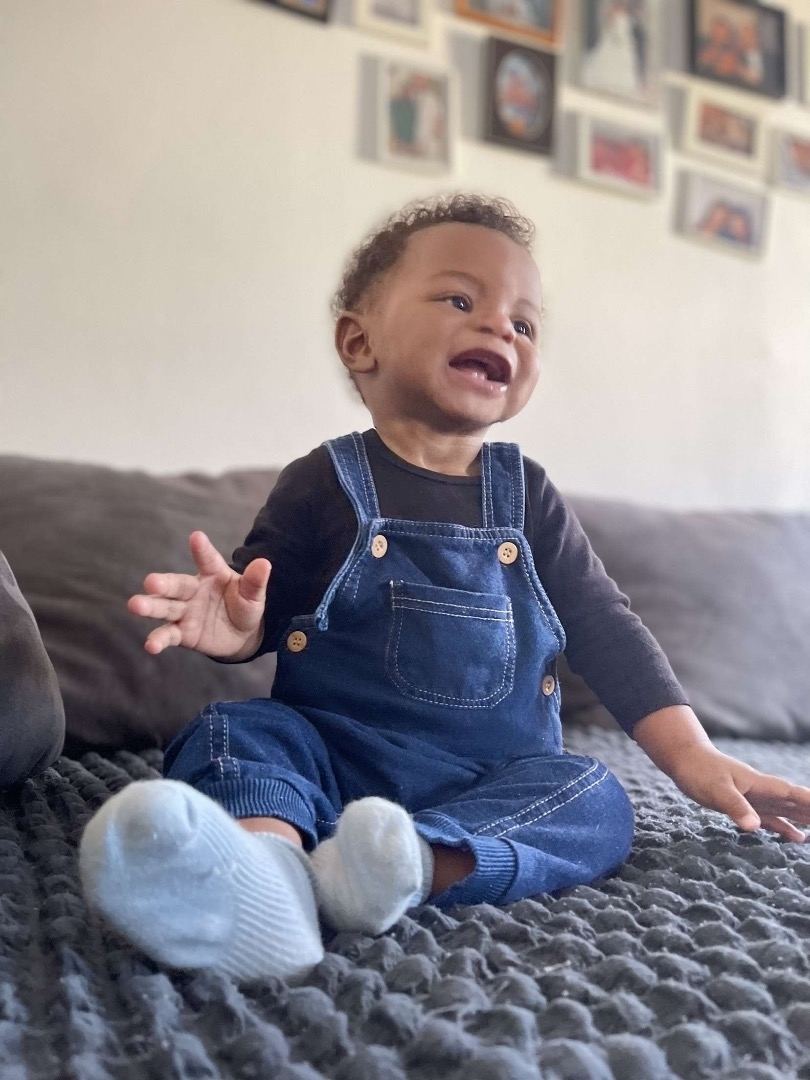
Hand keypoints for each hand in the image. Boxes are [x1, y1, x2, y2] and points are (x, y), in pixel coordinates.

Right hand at [127, 531, 269, 659]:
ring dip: (151, 606)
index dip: (202, 549)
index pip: (207, 560)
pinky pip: (169, 635)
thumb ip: (255, 582)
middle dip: (163, 584)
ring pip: (165, 608)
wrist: (241, 635)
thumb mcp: (253, 596)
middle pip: (176, 585)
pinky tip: (150, 646)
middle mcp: (193, 591)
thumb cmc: (244, 606)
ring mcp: (185, 612)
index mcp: (212, 574)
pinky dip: (159, 640)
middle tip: (150, 582)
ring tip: (135, 605)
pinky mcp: (183, 633)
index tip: (197, 537)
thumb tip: (264, 563)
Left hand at [669, 743, 809, 841]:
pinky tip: (793, 836)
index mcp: (759, 785)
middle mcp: (761, 791)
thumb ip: (735, 807)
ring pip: (785, 811)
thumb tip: (754, 827)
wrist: (684, 759)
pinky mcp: (743, 804)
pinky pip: (770, 818)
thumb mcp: (716, 790)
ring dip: (802, 821)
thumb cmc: (699, 771)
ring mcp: (753, 798)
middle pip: (795, 803)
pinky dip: (783, 827)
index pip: (792, 794)